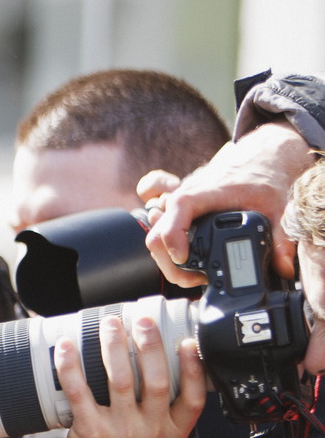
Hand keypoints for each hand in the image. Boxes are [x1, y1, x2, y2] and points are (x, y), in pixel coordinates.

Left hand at [46, 312, 206, 437]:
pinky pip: (81, 394)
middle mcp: (151, 430)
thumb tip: (159, 369)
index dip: (195, 367)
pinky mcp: (91, 434)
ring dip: (114, 347)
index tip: (190, 342)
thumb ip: (164, 414)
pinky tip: (66, 349)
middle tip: (142, 320)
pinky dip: (72, 368)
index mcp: (173, 431)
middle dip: (150, 345)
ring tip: (109, 325)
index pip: (194, 396)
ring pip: (121, 380)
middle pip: (157, 379)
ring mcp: (121, 432)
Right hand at [141, 121, 311, 286]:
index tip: (186, 262)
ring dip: (167, 261)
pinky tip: (188, 260)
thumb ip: (280, 238)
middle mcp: (182, 200)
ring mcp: (176, 206)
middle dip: (169, 265)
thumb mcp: (277, 207)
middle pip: (156, 237)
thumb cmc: (262, 177)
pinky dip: (168, 251)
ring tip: (194, 273)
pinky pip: (160, 234)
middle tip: (194, 279)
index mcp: (200, 195)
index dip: (173, 243)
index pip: (172, 219)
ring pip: (154, 238)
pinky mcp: (178, 212)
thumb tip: (284, 266)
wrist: (259, 158)